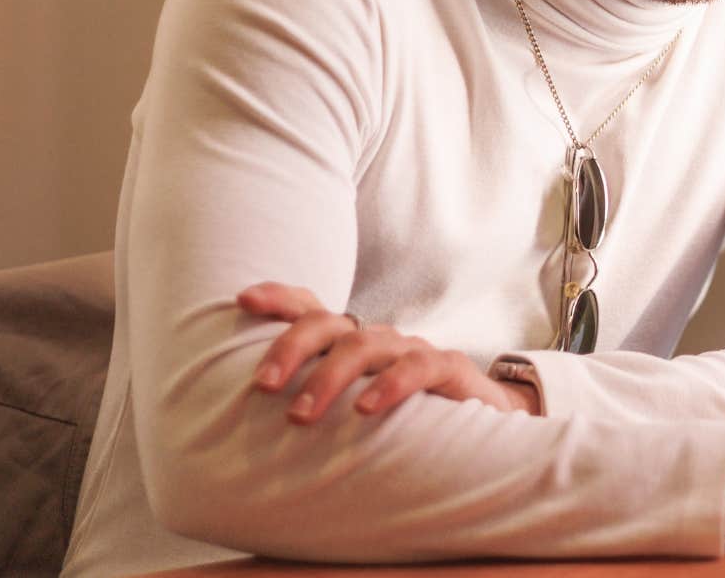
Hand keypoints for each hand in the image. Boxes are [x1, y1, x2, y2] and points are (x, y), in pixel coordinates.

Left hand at [237, 281, 538, 422]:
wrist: (482, 424)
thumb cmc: (405, 416)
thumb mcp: (354, 403)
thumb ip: (315, 400)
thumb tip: (252, 415)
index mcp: (351, 342)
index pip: (311, 308)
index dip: (279, 299)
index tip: (242, 301)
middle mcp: (378, 338)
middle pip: (329, 324)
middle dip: (292, 348)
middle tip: (263, 385)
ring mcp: (412, 350)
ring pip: (366, 345)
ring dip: (329, 377)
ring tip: (300, 414)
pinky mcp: (449, 368)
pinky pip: (418, 367)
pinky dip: (390, 385)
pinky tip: (365, 407)